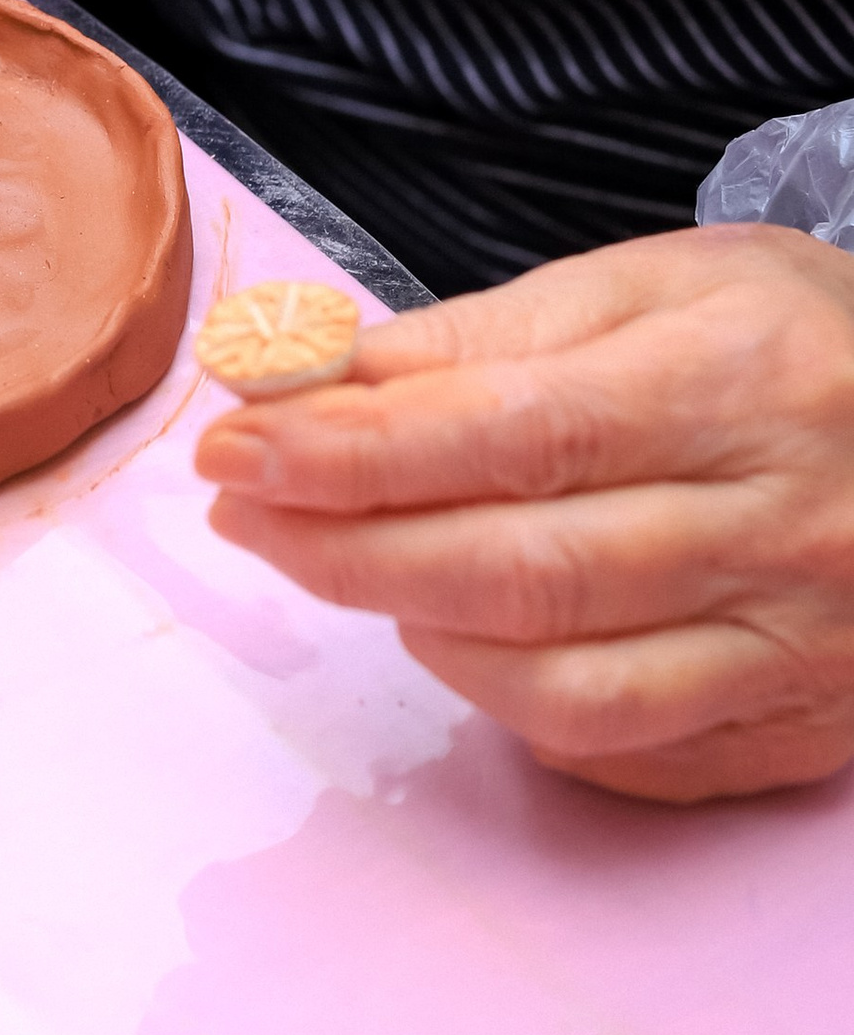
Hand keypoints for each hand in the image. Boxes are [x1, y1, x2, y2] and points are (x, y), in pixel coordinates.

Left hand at [196, 224, 853, 801]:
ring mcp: (796, 647)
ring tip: (349, 562)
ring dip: (415, 627)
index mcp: (740, 384)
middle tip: (248, 511)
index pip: (508, 434)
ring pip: (559, 684)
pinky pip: (618, 749)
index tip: (238, 445)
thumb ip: (492, 334)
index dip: (352, 452)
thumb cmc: (800, 347)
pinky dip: (509, 700)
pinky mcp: (795, 731)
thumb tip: (328, 378)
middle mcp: (780, 527)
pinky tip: (464, 632)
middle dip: (344, 547)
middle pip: (518, 570)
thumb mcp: (662, 286)